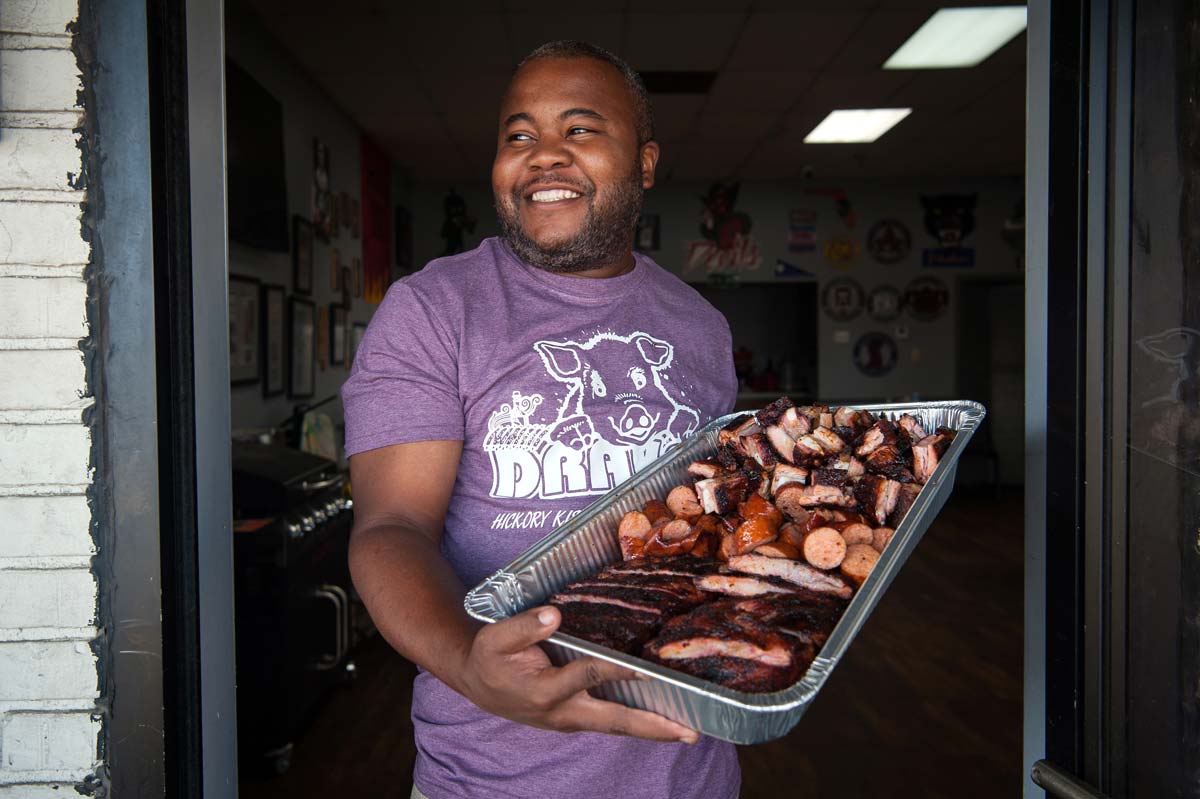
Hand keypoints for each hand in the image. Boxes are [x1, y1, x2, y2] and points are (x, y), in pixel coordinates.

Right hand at [458, 605, 698, 743]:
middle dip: (653, 727)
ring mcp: (571, 719)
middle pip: (615, 722)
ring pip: (617, 726)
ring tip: (689, 731)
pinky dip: (637, 721)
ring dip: (652, 729)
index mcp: (544, 691)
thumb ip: (523, 626)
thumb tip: (554, 615)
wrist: (477, 684)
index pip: (588, 677)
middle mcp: (563, 712)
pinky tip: (662, 716)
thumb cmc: (488, 658)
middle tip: (689, 733)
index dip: (617, 671)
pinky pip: (610, 721)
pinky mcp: (575, 718)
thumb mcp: (494, 637)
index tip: (647, 670)